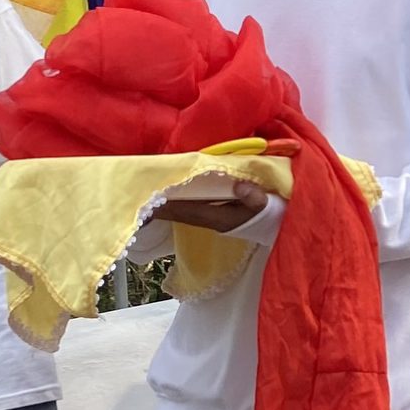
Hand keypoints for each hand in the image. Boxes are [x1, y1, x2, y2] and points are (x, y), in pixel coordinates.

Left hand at [152, 181, 266, 232]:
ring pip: (180, 212)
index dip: (167, 205)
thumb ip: (253, 195)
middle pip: (177, 212)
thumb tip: (239, 184)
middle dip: (158, 207)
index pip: (186, 210)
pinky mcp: (211, 215)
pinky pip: (187, 209)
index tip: (148, 199)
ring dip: (164, 206)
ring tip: (146, 197)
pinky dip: (174, 204)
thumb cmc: (267, 214)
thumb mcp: (264, 204)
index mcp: (217, 217)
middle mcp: (209, 219)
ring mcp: (209, 218)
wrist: (273, 225)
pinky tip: (167, 198)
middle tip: (136, 197)